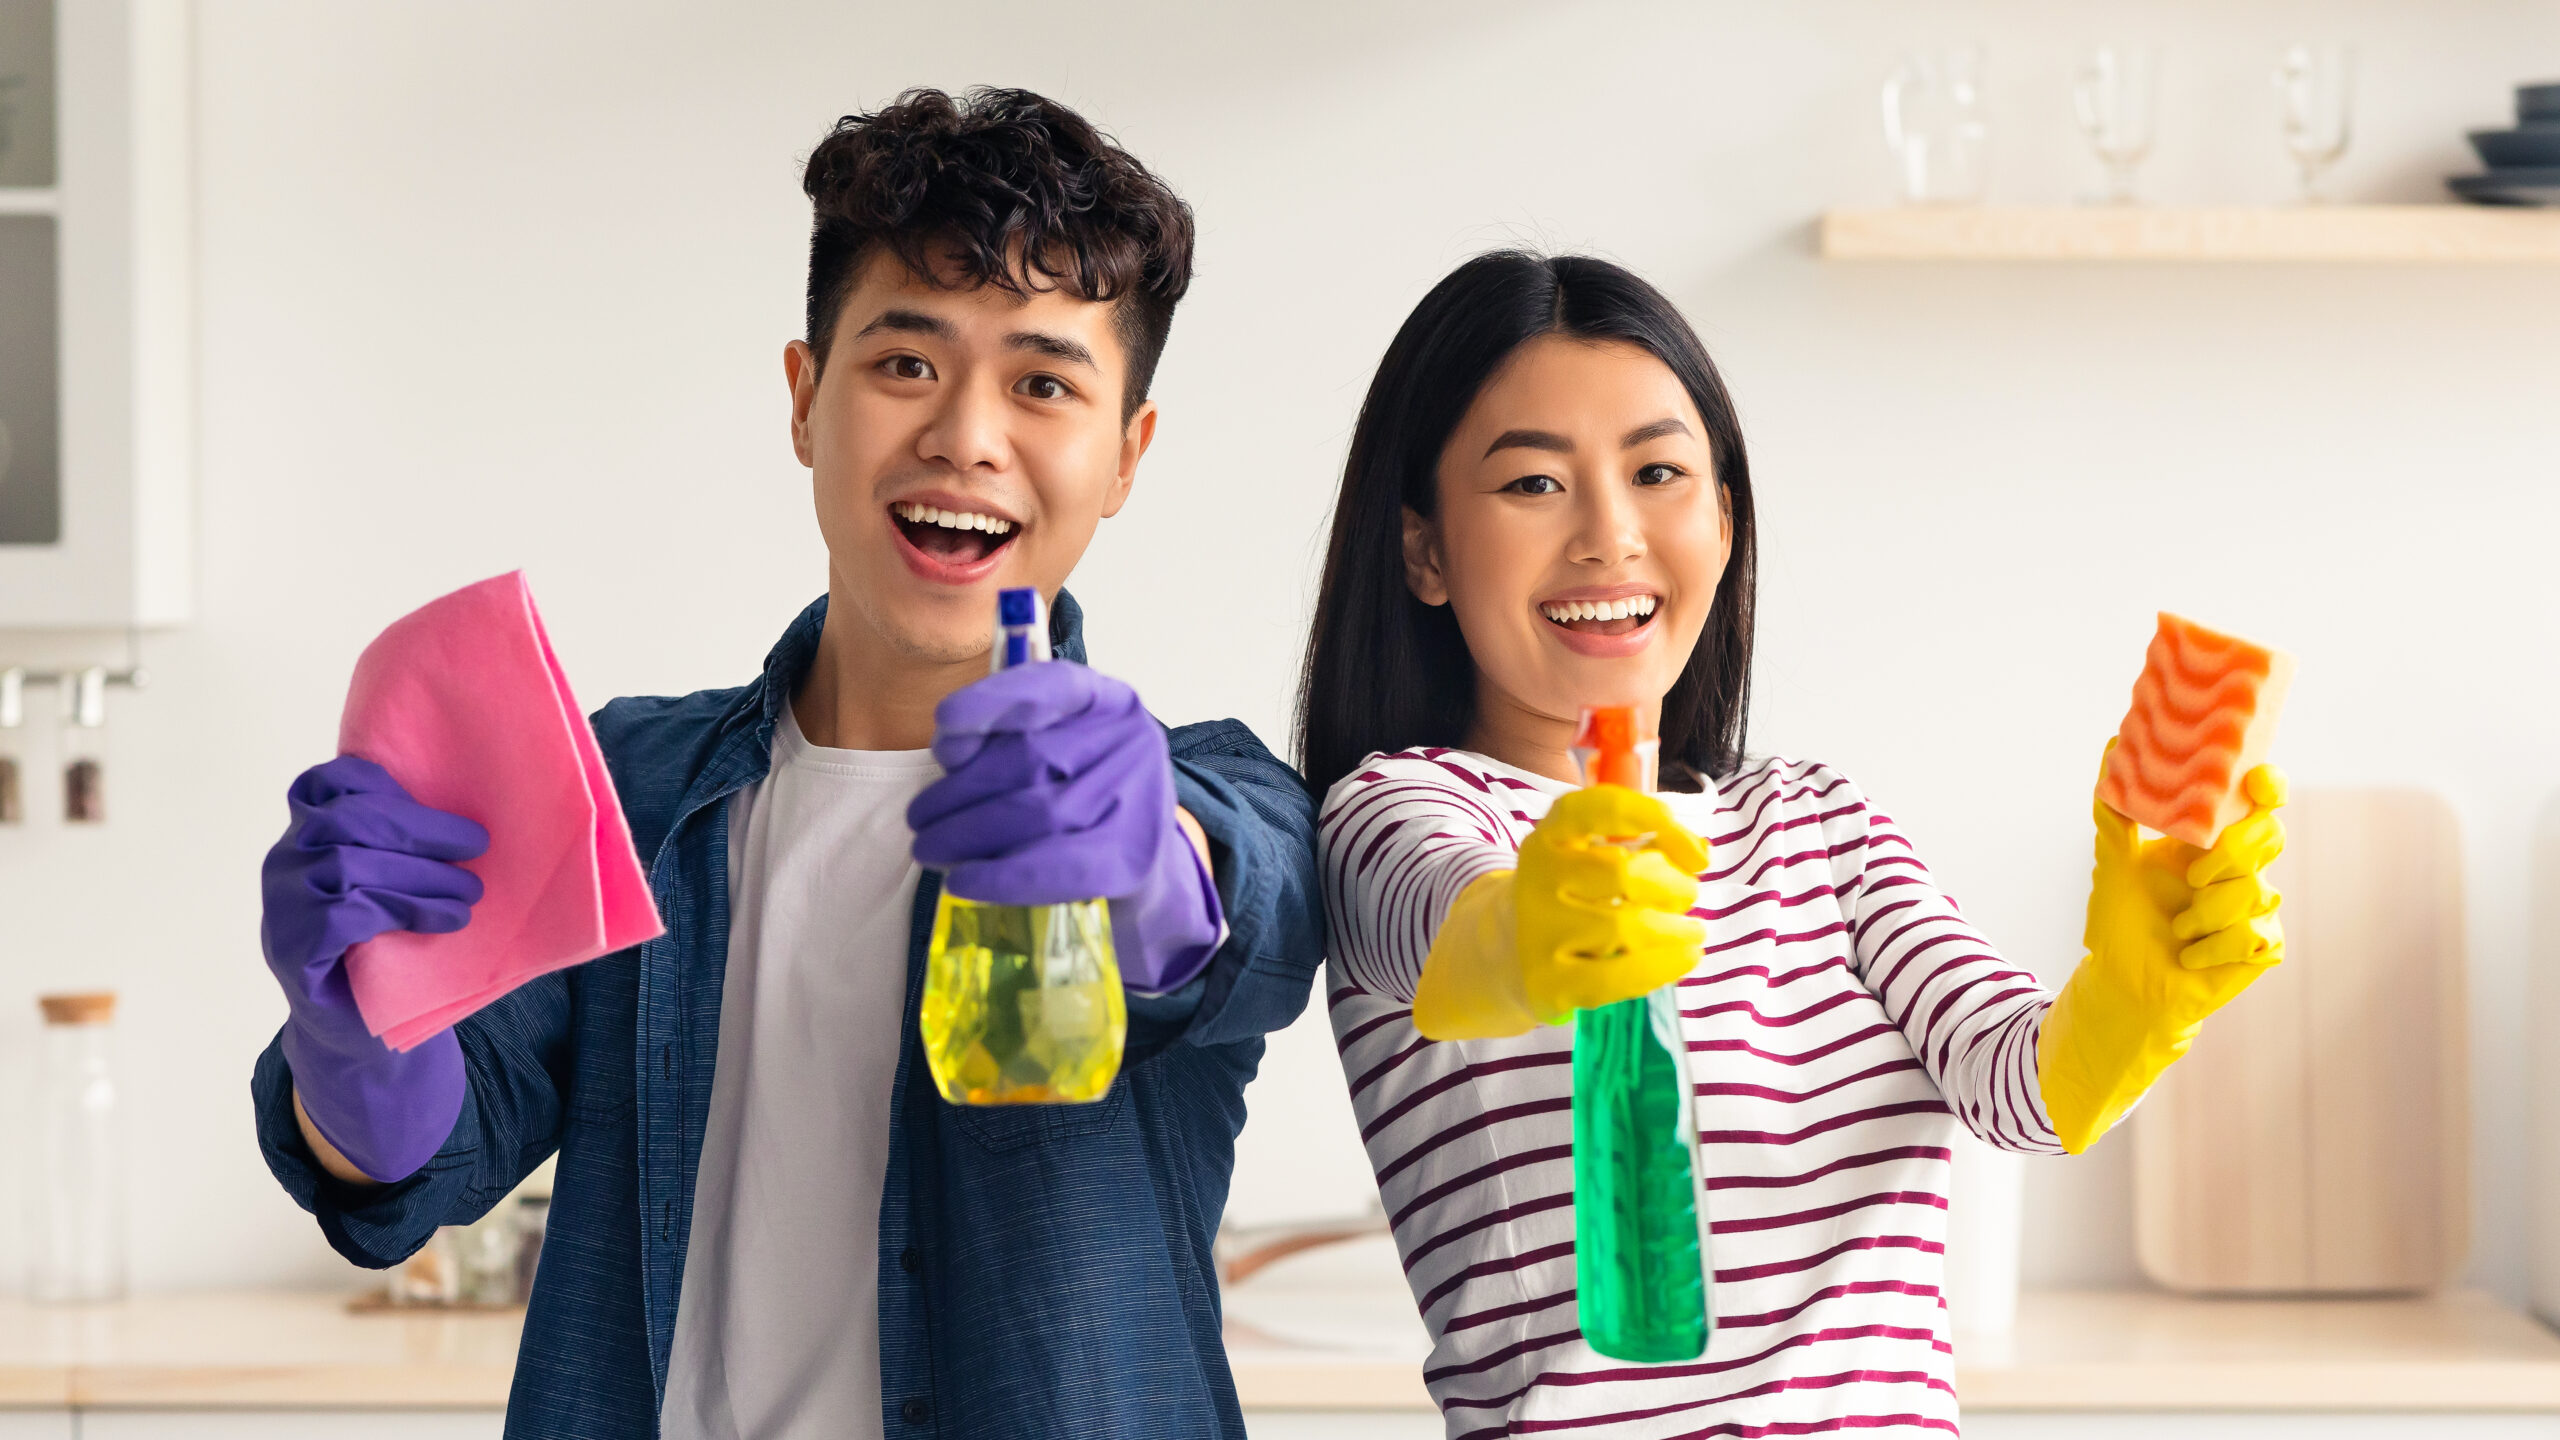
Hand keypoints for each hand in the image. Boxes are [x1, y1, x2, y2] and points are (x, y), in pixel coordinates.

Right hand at [262, 756, 485, 1181]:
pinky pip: (343, 913)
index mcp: (305, 836)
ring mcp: (281, 908)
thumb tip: (471, 813)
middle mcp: (284, 864)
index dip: (378, 781)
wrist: (356, 1028)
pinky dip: (403, 910)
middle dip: (419, 827)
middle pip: (344, 819)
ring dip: (421, 875)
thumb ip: (403, 844)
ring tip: (470, 894)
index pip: (324, 783)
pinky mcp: (292, 950)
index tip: (431, 798)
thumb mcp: (392, 883)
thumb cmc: (383, 945)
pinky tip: (445, 922)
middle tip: (477, 845)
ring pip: (346, 865)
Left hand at [908, 663, 1221, 993]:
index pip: (1050, 686)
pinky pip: (1056, 866)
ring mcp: (1139, 800)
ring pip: (1035, 812)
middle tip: (918, 818)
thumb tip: (950, 751)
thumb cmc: (1080, 795)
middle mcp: (1131, 740)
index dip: (994, 700)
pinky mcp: (1132, 858)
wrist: (1142, 863)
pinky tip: (963, 880)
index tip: (945, 721)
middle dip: (959, 791)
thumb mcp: (1051, 748)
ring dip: (966, 835)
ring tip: (929, 848)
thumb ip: (1002, 738)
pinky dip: (1001, 876)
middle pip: (1030, 757)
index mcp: (1107, 700)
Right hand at [1514, 786, 1709, 1024]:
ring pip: (1627, 926)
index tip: (1693, 848)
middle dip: (1675, 885)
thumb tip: (1700, 851)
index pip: (1596, 810)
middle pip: (1624, 873)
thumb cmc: (1568, 897)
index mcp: (1549, 838)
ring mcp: (1540, 933)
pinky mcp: (1549, 982)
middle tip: (1689, 896)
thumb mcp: (1590, 858)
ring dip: (1677, 929)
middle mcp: (1537, 879)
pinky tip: (1684, 957)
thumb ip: (1647, 844)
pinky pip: (1620, 976)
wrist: (1505, 954)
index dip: (1649, 817)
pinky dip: (1665, 965)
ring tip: (1693, 931)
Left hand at [2038, 746, 2287, 1152]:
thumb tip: (2112, 747)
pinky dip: (2214, 948)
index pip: (2256, 801)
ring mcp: (2255, 907)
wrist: (2123, 984)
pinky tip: (2190, 956)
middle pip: (2269, 836)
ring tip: (2177, 930)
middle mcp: (2240, 867)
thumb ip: (2115, 809)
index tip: (2256, 780)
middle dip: (2232, 853)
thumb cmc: (2121, 921)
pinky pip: (2255, 934)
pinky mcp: (2261, 946)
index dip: (2267, 786)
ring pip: (2258, 890)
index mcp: (2210, 840)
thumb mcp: (2114, 861)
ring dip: (2206, 914)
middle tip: (2192, 876)